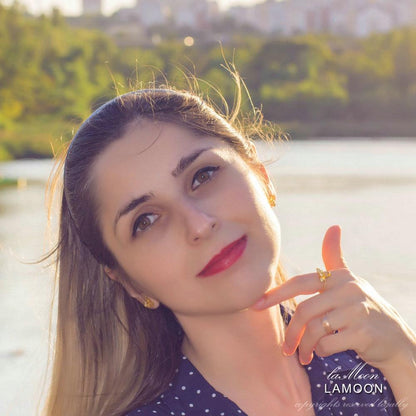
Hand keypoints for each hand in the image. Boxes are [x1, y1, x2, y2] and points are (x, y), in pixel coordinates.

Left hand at [251, 225, 415, 370]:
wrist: (396, 339)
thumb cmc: (364, 308)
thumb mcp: (349, 281)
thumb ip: (335, 258)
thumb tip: (333, 226)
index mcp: (340, 277)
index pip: (301, 283)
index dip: (276, 293)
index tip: (256, 304)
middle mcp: (349, 289)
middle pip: (305, 311)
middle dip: (291, 333)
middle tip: (285, 349)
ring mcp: (357, 310)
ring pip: (315, 330)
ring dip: (305, 346)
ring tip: (303, 356)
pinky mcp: (363, 332)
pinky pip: (328, 344)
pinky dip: (321, 352)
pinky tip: (323, 353)